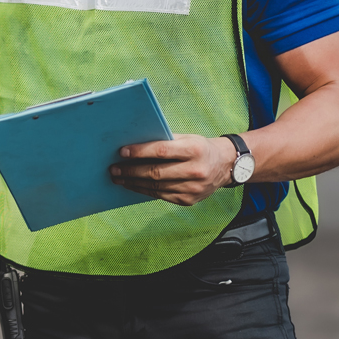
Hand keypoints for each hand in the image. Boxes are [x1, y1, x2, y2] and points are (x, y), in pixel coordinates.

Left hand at [109, 134, 237, 205]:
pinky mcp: (188, 200)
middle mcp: (195, 171)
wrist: (225, 166)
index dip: (140, 152)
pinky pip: (161, 196)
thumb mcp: (187, 138)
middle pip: (156, 172)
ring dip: (133, 183)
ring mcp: (192, 189)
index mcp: (194, 150)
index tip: (122, 152)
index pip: (161, 151)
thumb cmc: (201, 148)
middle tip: (114, 168)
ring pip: (156, 187)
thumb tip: (136, 143)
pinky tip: (133, 185)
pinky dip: (144, 190)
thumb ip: (165, 140)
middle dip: (131, 171)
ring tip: (119, 178)